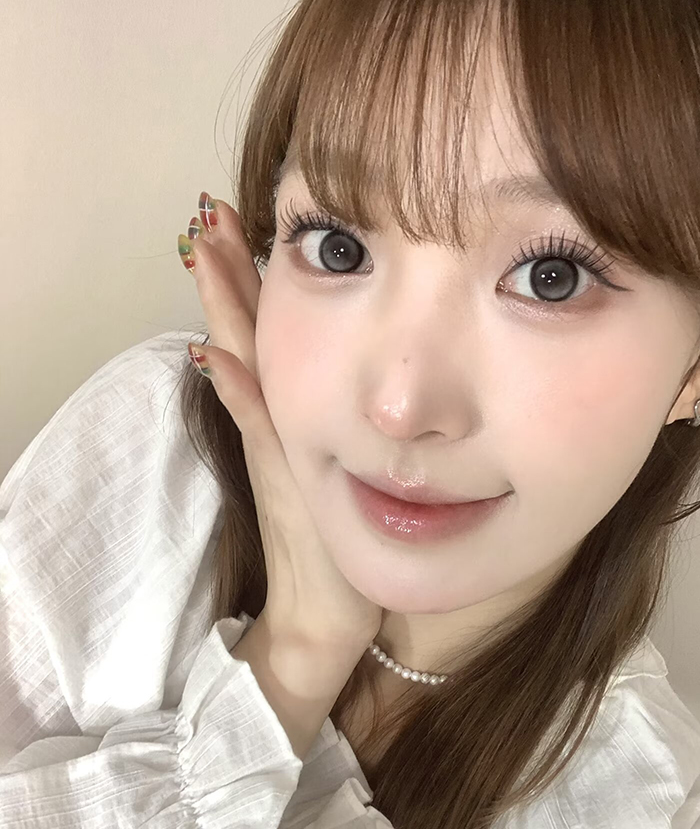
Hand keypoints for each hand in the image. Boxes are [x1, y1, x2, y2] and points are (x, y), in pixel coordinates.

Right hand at [178, 193, 383, 658]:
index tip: (245, 225)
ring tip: (204, 252)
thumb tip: (366, 389)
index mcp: (294, 418)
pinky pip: (256, 424)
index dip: (253, 284)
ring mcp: (274, 448)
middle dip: (229, 278)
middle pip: (247, 336)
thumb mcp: (347, 474)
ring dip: (225, 312)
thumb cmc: (345, 544)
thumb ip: (345, 430)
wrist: (327, 612)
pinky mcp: (282, 480)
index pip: (270, 337)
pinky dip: (236, 389)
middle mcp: (276, 424)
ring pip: (245, 365)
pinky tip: (216, 352)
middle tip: (209, 215)